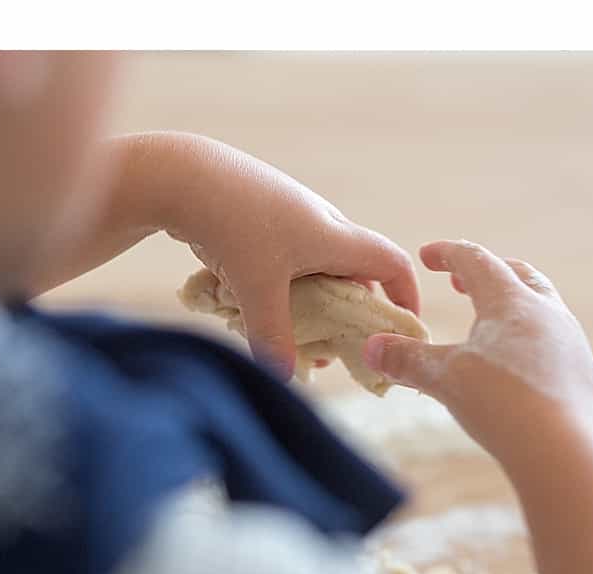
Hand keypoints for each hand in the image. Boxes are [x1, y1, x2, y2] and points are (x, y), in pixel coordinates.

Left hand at [164, 139, 418, 376]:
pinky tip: (262, 312)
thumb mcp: (255, 289)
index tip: (404, 330)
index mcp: (335, 236)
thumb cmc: (234, 225)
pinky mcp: (267, 221)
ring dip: (317, 306)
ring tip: (299, 341)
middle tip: (338, 351)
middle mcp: (322, 223)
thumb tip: (283, 378)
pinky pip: (291, 262)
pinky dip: (289, 290)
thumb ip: (272, 336)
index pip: (391, 263)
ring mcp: (294, 219)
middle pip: (356, 272)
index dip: (405, 296)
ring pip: (320, 269)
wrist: (187, 177)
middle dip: (353, 315)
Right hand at [365, 240, 592, 467]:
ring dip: (514, 307)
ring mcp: (570, 341)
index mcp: (510, 300)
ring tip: (493, 326)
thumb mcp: (446, 380)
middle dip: (487, 273)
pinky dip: (532, 343)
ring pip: (542, 308)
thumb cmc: (502, 403)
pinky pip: (555, 344)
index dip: (448, 255)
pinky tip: (521, 370)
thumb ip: (408, 361)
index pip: (475, 261)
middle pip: (517, 275)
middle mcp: (546, 311)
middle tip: (463, 282)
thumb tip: (371, 348)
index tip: (428, 255)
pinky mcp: (582, 374)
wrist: (566, 450)